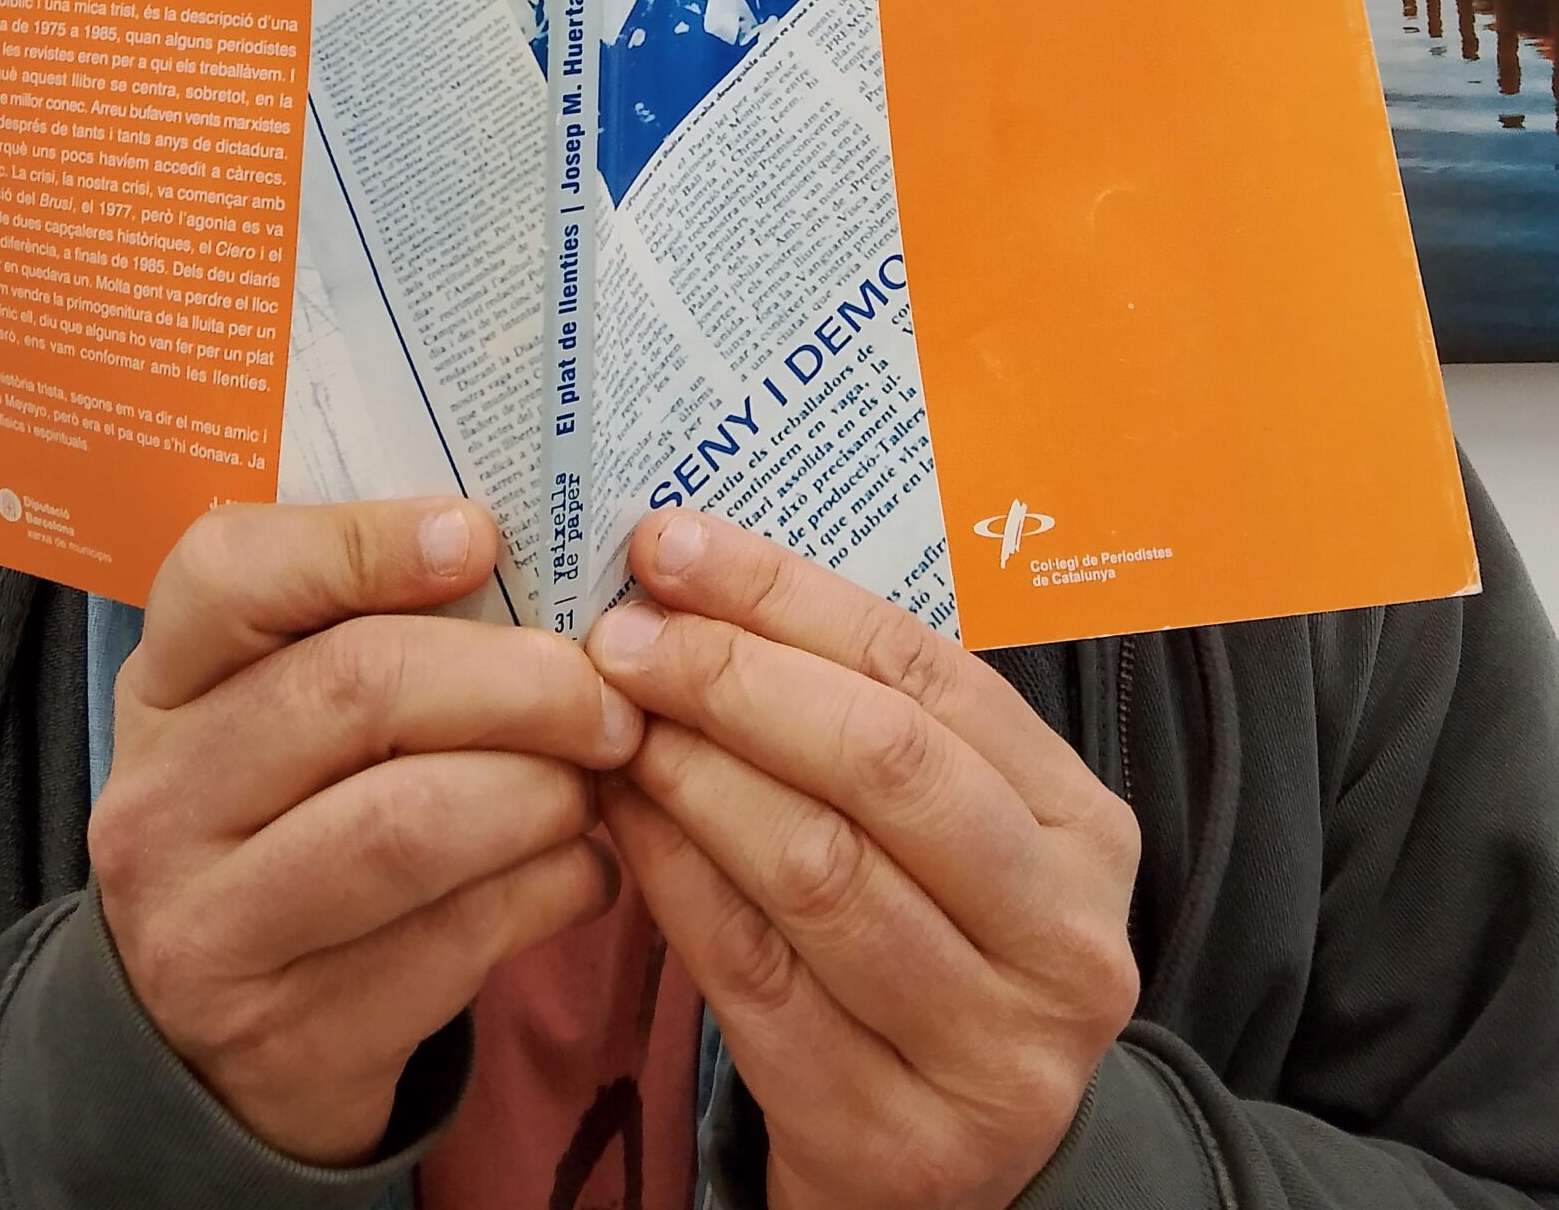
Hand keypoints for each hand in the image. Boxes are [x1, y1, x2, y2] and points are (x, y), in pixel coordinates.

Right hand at [90, 499, 641, 1165]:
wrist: (214, 1046)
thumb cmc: (289, 820)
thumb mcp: (278, 712)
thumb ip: (365, 628)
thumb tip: (535, 560)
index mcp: (163, 684)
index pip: (229, 573)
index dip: (364, 542)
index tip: (481, 538)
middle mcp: (161, 801)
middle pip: (354, 689)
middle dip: (515, 681)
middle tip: (603, 695)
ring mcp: (211, 930)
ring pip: (409, 823)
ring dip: (541, 791)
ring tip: (597, 779)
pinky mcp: (291, 1038)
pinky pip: (454, 941)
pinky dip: (550, 890)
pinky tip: (583, 868)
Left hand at [588, 512, 1139, 1209]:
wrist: (945, 1166)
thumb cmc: (925, 945)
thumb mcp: (943, 827)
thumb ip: (860, 715)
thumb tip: (691, 578)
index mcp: (1084, 827)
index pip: (925, 671)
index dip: (785, 596)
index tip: (668, 547)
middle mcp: (1065, 940)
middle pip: (880, 763)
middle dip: (731, 679)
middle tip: (621, 639)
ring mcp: (991, 1051)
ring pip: (814, 868)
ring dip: (690, 776)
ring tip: (611, 724)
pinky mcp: (895, 1139)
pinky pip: (756, 977)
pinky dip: (673, 881)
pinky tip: (621, 823)